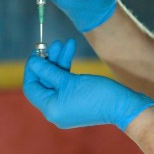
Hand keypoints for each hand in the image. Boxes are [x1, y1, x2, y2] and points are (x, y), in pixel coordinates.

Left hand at [23, 39, 153, 131]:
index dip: (33, 69)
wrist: (121, 105)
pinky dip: (67, 69)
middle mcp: (55, 111)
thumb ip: (49, 71)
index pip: (32, 87)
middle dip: (50, 61)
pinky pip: (66, 83)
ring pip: (57, 80)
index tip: (37, 53)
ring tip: (66, 43)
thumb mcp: (69, 80)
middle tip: (55, 43)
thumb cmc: (95, 93)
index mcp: (50, 109)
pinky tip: (71, 52)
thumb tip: (33, 63)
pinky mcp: (76, 101)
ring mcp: (66, 107)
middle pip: (45, 82)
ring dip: (60, 61)